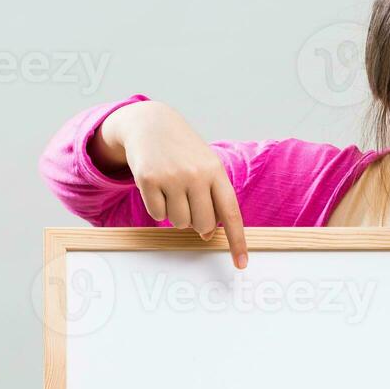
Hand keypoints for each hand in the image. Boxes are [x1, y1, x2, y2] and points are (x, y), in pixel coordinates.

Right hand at [93, 100, 247, 267]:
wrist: (151, 124)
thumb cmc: (184, 151)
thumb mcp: (205, 167)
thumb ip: (211, 199)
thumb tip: (206, 234)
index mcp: (216, 172)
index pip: (230, 214)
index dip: (237, 241)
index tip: (241, 264)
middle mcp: (196, 175)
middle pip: (202, 224)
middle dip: (197, 223)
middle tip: (189, 204)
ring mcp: (171, 177)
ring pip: (178, 222)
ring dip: (176, 214)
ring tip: (173, 191)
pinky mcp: (148, 179)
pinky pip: (157, 215)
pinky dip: (158, 208)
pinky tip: (158, 188)